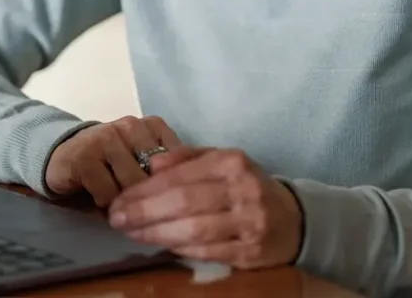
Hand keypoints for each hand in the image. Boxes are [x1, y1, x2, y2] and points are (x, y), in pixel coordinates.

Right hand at [45, 115, 182, 207]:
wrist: (62, 157)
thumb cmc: (111, 166)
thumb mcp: (143, 164)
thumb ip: (167, 173)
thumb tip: (191, 199)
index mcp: (153, 126)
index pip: (179, 162)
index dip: (176, 189)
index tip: (168, 204)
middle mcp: (131, 126)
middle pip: (156, 176)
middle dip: (152, 201)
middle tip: (144, 215)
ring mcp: (106, 138)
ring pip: (133, 185)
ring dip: (128, 206)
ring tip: (122, 210)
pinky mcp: (85, 156)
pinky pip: (107, 193)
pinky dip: (106, 206)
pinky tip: (101, 203)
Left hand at [107, 147, 303, 268]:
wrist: (294, 219)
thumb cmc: (246, 186)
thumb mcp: (221, 161)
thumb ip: (186, 158)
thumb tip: (153, 163)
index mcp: (231, 162)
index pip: (179, 176)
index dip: (145, 189)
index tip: (120, 199)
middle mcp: (242, 190)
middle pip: (184, 202)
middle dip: (144, 212)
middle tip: (117, 219)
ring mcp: (249, 223)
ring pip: (194, 230)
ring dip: (157, 233)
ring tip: (132, 233)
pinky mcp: (251, 252)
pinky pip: (208, 252)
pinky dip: (180, 249)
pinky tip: (160, 245)